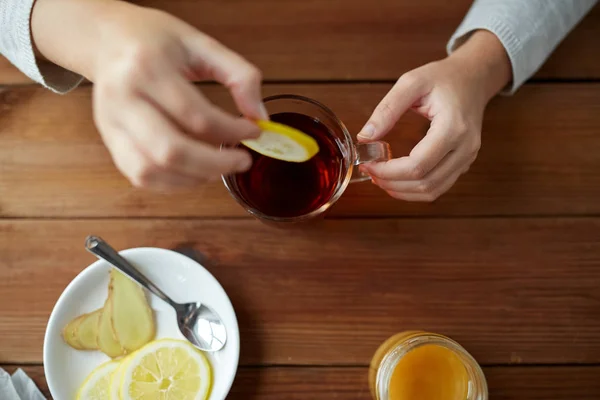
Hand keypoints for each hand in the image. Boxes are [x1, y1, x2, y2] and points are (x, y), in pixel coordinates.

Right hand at [32, 0, 266, 189]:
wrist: (106, 39)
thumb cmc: (155, 39)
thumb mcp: (201, 42)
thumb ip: (238, 75)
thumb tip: (260, 117)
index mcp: (147, 67)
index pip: (197, 115)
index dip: (232, 131)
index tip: (255, 131)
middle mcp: (122, 99)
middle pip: (171, 151)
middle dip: (216, 164)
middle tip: (242, 160)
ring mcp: (110, 124)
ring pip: (152, 171)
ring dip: (194, 177)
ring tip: (219, 165)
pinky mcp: (109, 141)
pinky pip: (141, 176)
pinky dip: (173, 182)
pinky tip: (195, 171)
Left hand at [358, 31, 510, 201]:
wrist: (474, 78)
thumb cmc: (444, 78)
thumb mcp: (411, 82)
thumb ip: (387, 109)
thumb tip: (365, 137)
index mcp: (453, 128)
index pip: (418, 165)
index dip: (389, 171)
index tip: (368, 164)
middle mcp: (465, 148)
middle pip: (425, 183)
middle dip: (392, 183)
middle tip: (369, 172)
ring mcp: (467, 158)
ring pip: (433, 191)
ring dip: (402, 191)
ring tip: (379, 178)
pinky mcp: (463, 164)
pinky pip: (438, 187)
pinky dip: (415, 189)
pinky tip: (396, 179)